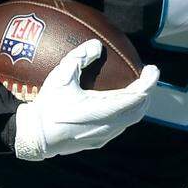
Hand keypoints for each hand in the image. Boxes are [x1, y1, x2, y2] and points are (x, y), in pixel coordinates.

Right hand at [13, 40, 159, 160]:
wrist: (35, 136)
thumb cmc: (48, 106)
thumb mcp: (61, 76)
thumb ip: (80, 57)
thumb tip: (97, 45)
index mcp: (101, 110)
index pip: (136, 96)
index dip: (149, 82)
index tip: (152, 69)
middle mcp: (107, 125)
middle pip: (139, 110)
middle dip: (146, 92)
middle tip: (146, 76)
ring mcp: (104, 136)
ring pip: (131, 120)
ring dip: (137, 103)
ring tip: (136, 87)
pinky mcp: (99, 142)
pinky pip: (121, 126)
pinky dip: (127, 112)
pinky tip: (119, 103)